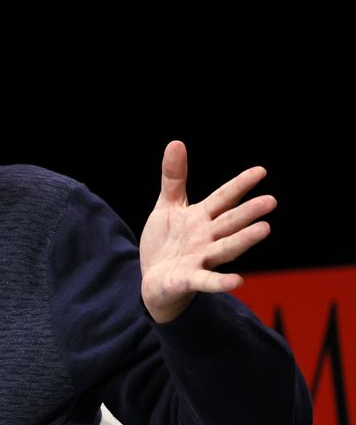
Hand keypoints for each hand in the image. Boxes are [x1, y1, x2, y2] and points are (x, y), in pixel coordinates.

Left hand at [139, 140, 275, 323]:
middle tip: (271, 201)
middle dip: (248, 212)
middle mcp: (207, 238)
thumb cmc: (166, 242)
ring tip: (264, 229)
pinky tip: (237, 281)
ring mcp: (201, 259)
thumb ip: (174, 178)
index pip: (224, 198)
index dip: (240, 185)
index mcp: (202, 218)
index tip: (260, 171)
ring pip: (225, 249)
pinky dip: (220, 281)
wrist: (153, 279)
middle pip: (229, 222)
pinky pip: (207, 280)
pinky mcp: (189, 280)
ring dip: (243, 240)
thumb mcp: (168, 206)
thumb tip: (176, 143)